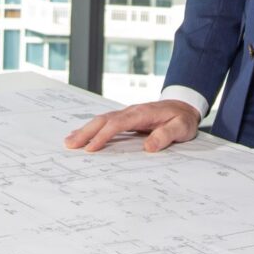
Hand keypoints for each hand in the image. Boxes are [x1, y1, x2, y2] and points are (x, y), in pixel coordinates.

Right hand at [65, 100, 200, 152]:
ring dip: (85, 130)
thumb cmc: (182, 118)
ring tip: (69, 141)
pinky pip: (106, 122)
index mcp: (143, 113)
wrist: (184, 105)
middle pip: (104, 119)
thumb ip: (166, 136)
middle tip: (70, 144)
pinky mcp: (127, 118)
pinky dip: (92, 128)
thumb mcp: (181, 128)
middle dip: (86, 132)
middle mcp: (131, 111)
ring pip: (102, 120)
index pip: (118, 124)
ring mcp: (128, 113)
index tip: (91, 148)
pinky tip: (83, 135)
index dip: (103, 135)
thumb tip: (148, 147)